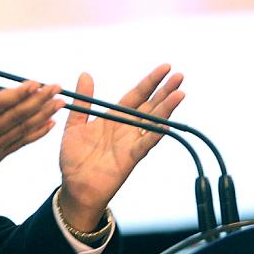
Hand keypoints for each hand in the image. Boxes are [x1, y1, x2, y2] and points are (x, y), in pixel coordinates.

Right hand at [0, 72, 63, 213]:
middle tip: (56, 87)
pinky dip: (36, 134)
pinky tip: (50, 125)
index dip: (17, 94)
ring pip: (22, 129)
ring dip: (43, 114)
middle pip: (16, 115)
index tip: (34, 84)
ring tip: (61, 102)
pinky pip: (19, 144)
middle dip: (39, 100)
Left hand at [58, 65, 184, 230]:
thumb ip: (83, 101)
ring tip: (180, 94)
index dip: (150, 82)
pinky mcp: (129, 158)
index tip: (166, 67)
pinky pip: (144, 145)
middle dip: (164, 91)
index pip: (135, 95)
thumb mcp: (74, 125)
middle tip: (179, 75)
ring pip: (152, 122)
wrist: (73, 186)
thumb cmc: (73, 157)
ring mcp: (130, 143)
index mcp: (113, 118)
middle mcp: (125, 128)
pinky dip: (154, 135)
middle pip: (149, 106)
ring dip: (166, 109)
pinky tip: (165, 125)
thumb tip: (85, 73)